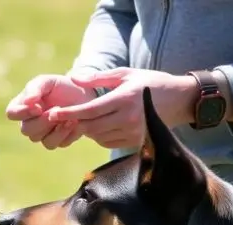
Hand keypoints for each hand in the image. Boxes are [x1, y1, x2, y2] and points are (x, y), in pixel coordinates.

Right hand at [5, 74, 92, 149]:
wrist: (83, 96)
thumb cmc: (61, 86)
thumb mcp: (48, 81)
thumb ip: (35, 88)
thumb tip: (27, 102)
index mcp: (22, 107)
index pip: (11, 113)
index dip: (22, 113)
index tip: (38, 107)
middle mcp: (29, 123)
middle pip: (26, 130)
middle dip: (42, 121)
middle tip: (56, 110)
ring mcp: (42, 134)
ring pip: (40, 140)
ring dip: (55, 129)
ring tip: (69, 118)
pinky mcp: (57, 141)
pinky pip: (58, 143)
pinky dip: (66, 133)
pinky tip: (74, 122)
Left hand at [45, 68, 198, 149]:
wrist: (180, 100)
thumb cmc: (150, 82)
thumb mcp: (125, 74)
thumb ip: (98, 78)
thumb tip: (73, 77)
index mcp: (125, 99)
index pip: (90, 110)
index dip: (69, 113)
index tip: (53, 112)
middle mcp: (129, 118)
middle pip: (91, 126)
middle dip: (74, 123)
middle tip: (60, 118)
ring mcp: (133, 132)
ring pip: (98, 136)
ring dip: (86, 129)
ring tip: (80, 120)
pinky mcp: (136, 142)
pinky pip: (108, 142)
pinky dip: (98, 135)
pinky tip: (97, 126)